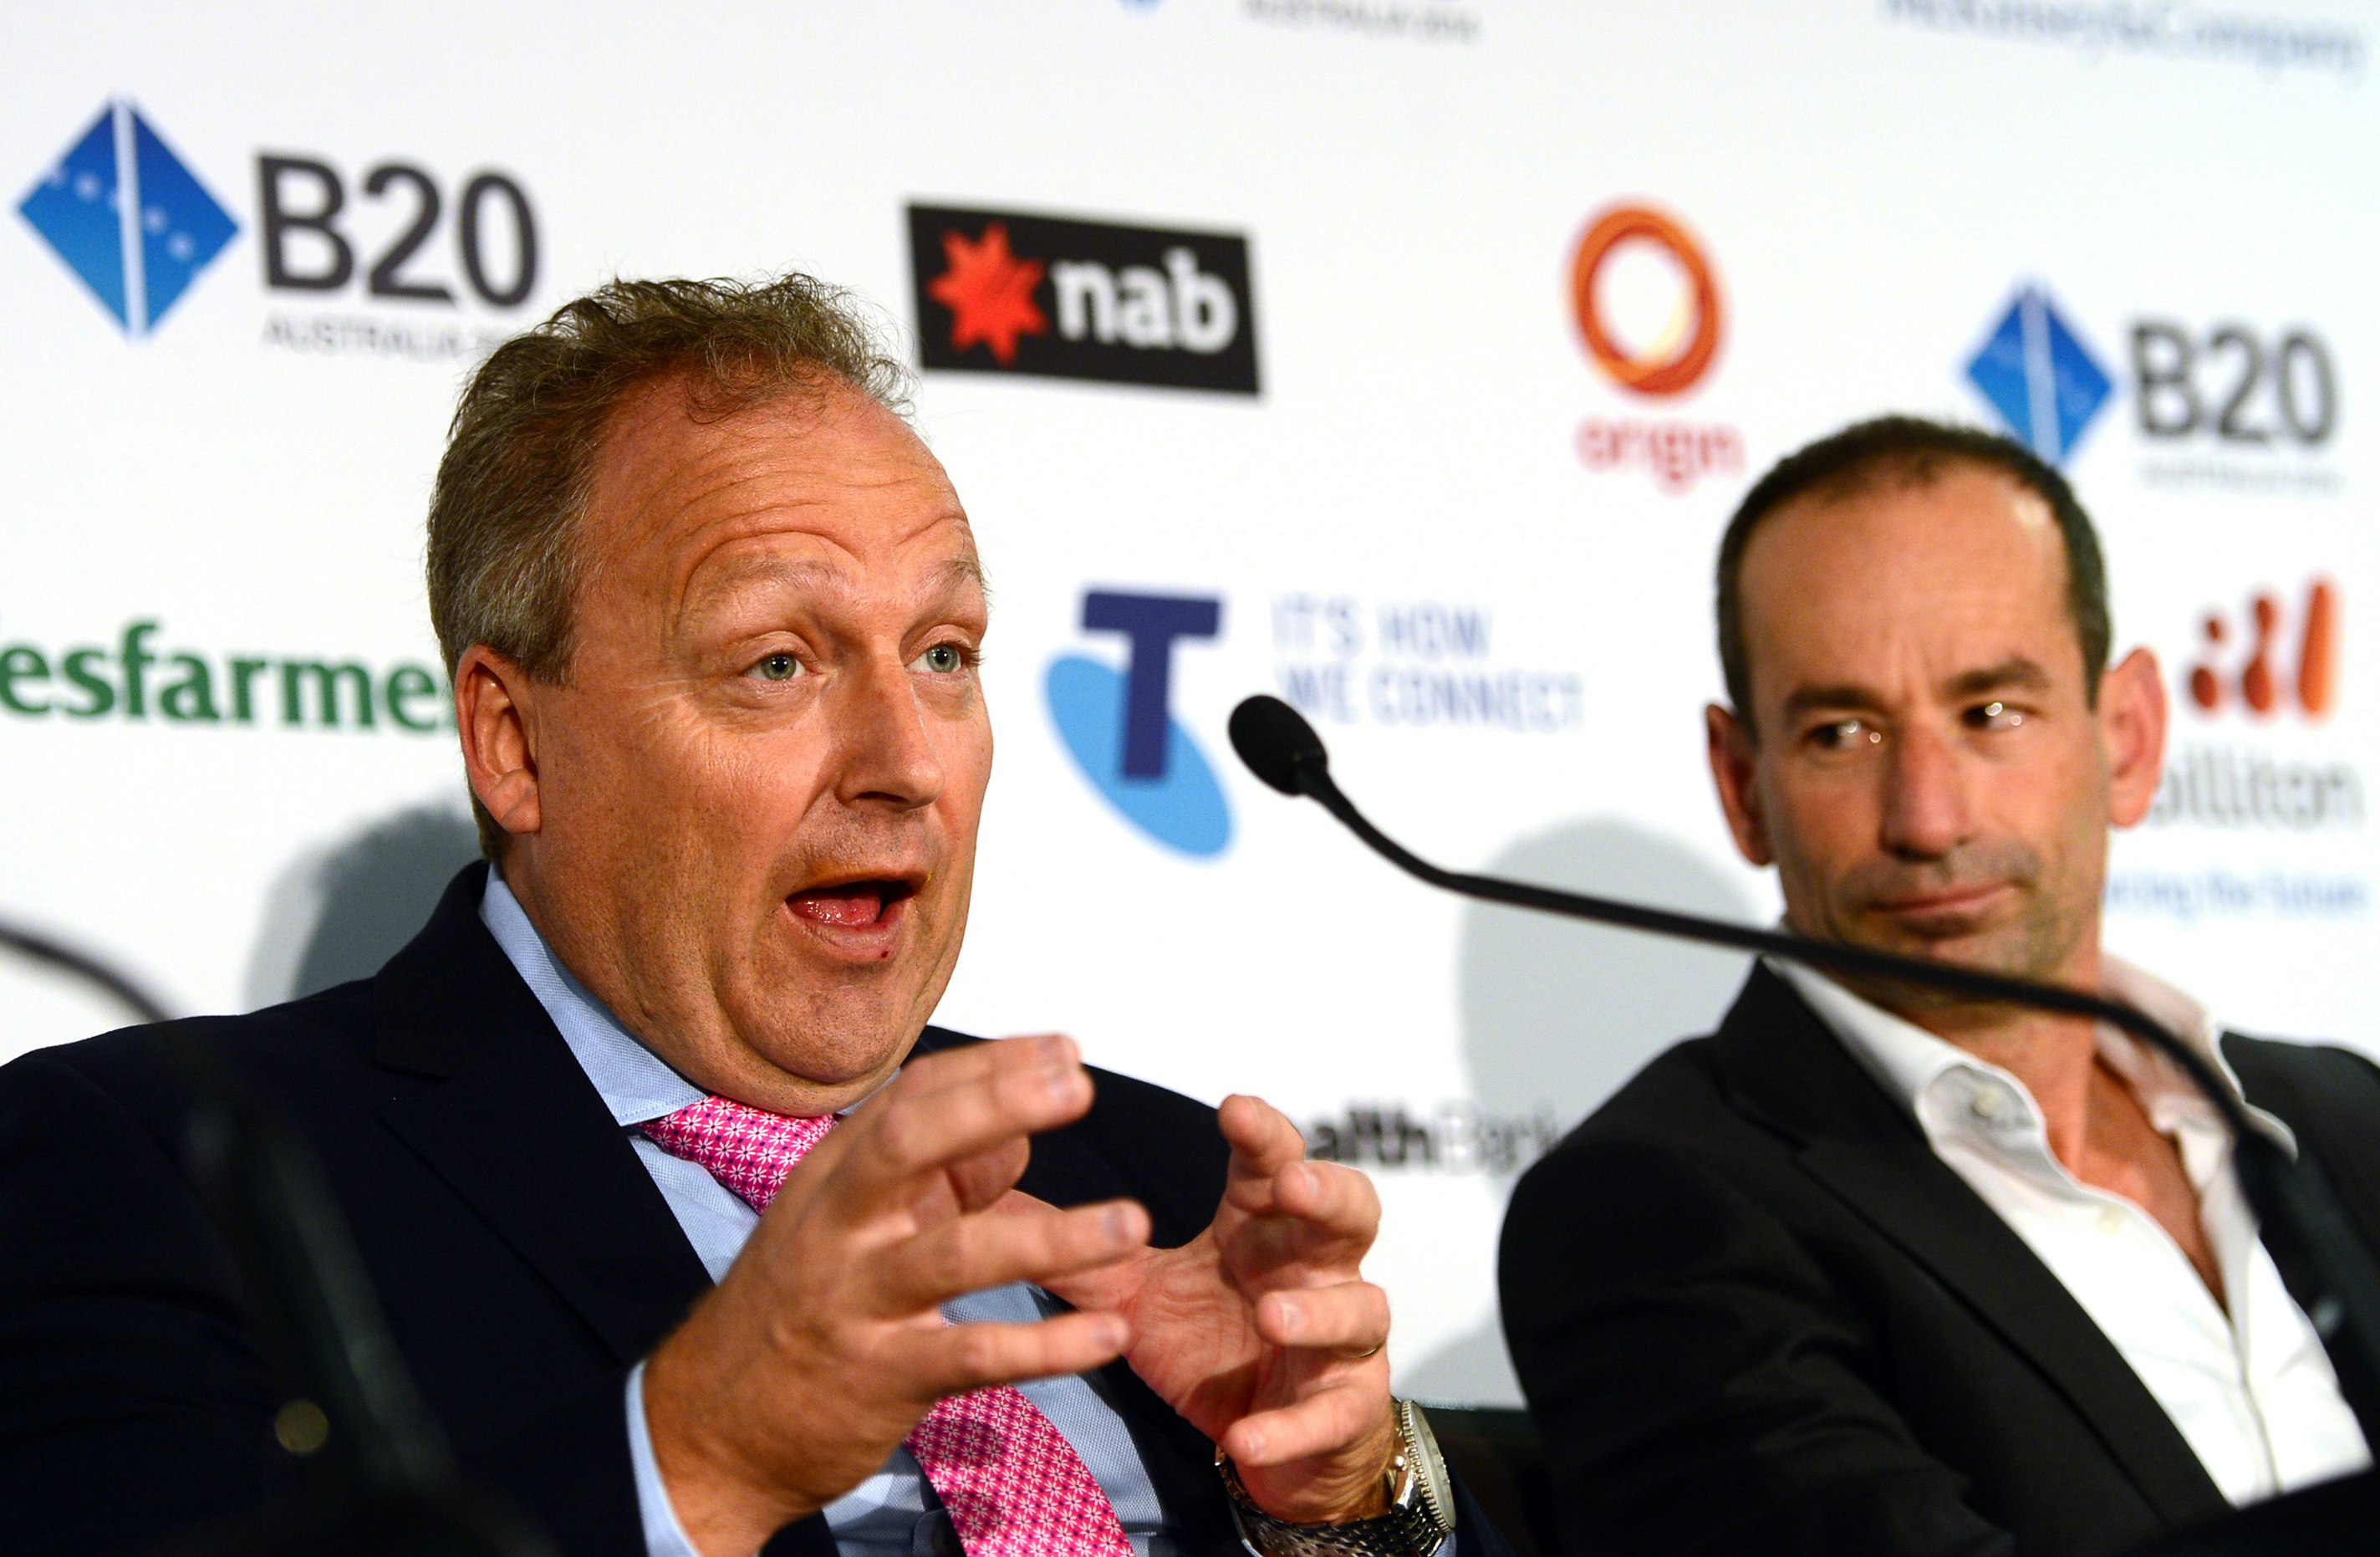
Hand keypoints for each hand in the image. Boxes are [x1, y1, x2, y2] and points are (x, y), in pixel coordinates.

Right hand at [641, 1036, 1151, 1556]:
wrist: (711, 1428)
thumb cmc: (797, 1308)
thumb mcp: (848, 1225)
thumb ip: (936, 1176)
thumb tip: (1016, 1129)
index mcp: (835, 1175)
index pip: (912, 1095)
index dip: (990, 1066)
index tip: (1065, 1048)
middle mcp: (839, 1224)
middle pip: (910, 1142)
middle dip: (995, 1104)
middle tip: (1078, 1087)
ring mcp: (855, 1300)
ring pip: (953, 1254)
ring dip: (1051, 1238)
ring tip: (1130, 1225)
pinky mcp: (879, 1378)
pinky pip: (971, 1355)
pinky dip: (1044, 1347)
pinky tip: (1105, 1337)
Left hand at [1033, 1094, 1397, 1525]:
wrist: (1271, 1444)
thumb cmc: (1212, 1344)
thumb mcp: (1135, 1293)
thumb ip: (1078, 1249)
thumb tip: (989, 1198)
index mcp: (1262, 1229)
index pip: (1273, 1164)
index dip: (1263, 1133)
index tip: (1232, 1106)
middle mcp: (1313, 1270)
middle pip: (1351, 1212)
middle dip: (1327, 1192)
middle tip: (1291, 1183)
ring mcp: (1338, 1341)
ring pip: (1359, 1309)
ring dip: (1318, 1310)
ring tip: (1272, 1315)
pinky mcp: (1341, 1412)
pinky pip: (1327, 1416)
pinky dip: (1290, 1426)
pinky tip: (1249, 1439)